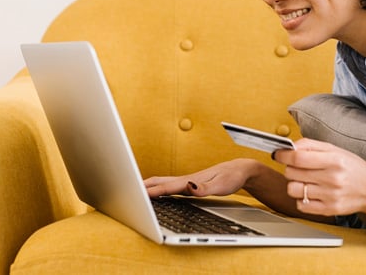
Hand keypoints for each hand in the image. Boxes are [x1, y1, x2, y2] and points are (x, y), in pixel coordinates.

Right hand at [143, 159, 265, 197]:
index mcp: (189, 181)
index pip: (165, 187)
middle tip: (126, 192)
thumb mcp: (221, 186)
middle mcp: (185, 180)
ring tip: (134, 192)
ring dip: (147, 186)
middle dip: (142, 187)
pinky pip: (168, 185)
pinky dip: (157, 188)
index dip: (151, 192)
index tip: (137, 195)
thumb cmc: (231, 177)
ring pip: (161, 182)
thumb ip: (204, 189)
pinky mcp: (189, 183)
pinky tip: (155, 193)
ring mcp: (186, 181)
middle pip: (158, 182)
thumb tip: (189, 187)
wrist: (239, 169)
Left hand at [272, 138, 365, 216]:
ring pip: (293, 190)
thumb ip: (311, 145)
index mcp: (334, 160)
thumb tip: (289, 146)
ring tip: (305, 181)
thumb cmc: (352, 168)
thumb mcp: (335, 150)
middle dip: (290, 168)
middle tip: (299, 168)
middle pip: (292, 173)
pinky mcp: (329, 210)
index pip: (298, 158)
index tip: (278, 154)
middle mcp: (333, 179)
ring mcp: (330, 196)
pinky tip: (311, 193)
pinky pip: (300, 205)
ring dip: (294, 184)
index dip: (283, 155)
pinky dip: (301, 199)